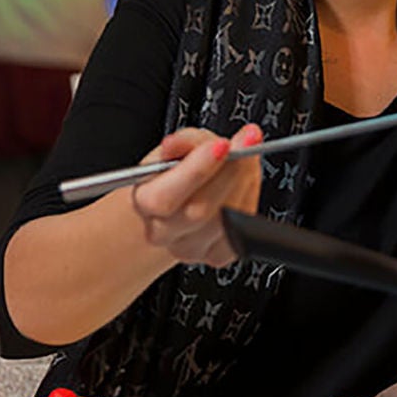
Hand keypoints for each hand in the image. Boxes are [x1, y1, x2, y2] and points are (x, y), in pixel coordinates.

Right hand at [123, 125, 264, 267]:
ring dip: (244, 182)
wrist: (179, 201)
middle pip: (199, 211)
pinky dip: (250, 200)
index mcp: (145, 203)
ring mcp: (191, 248)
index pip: (164, 197)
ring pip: (225, 219)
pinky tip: (245, 182)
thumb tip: (178, 143)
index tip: (222, 145)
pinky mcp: (218, 255)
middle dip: (229, 171)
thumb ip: (184, 141)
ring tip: (246, 158)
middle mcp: (164, 232)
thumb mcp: (178, 146)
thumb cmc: (177, 172)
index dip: (196, 170)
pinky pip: (242, 230)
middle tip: (247, 142)